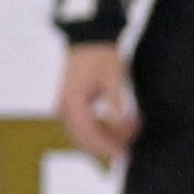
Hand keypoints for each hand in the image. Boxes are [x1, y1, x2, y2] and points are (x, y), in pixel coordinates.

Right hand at [56, 41, 137, 165]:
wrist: (90, 40)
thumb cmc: (102, 56)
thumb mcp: (115, 77)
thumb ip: (118, 102)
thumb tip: (123, 124)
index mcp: (73, 99)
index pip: (88, 132)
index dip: (107, 146)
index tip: (124, 152)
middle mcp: (64, 106)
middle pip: (83, 140)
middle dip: (107, 146)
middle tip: (129, 147)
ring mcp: (64, 108)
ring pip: (82, 137)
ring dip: (103, 141)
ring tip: (126, 137)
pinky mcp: (69, 107)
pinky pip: (82, 129)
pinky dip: (99, 134)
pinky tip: (116, 131)